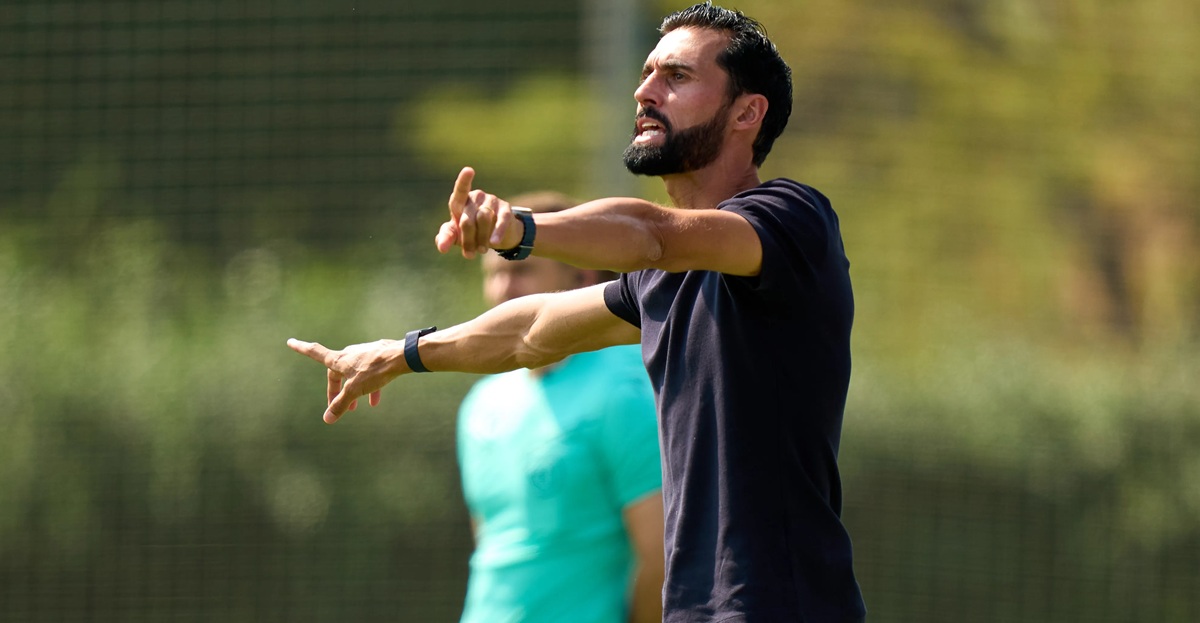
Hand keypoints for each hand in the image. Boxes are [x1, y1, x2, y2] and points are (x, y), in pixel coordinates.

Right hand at [286, 338, 404, 423]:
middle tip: (338, 406)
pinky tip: (375, 400)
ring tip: (357, 407)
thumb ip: (340, 404)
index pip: (315, 352)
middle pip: (336, 372)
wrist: (401, 357)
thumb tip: (327, 419)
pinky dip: (369, 386)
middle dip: (336, 390)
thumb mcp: (355, 390)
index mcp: (339, 359)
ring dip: (353, 390)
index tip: (290, 341)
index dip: (302, 349)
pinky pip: (368, 373)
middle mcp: (349, 353)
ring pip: (354, 374)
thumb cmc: (375, 371)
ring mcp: (363, 353)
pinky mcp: (377, 356)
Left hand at [435, 167, 522, 257]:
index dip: (463, 180)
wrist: (496, 236)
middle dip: (467, 239)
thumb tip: (441, 247)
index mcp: (461, 200)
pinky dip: (497, 232)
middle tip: (469, 255)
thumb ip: (446, 238)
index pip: (460, 190)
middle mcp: (476, 197)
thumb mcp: (456, 235)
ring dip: (481, 239)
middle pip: (468, 219)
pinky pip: (501, 220)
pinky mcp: (506, 209)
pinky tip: (494, 242)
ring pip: (484, 219)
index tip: (469, 170)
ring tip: (481, 251)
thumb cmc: (470, 232)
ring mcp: (492, 201)